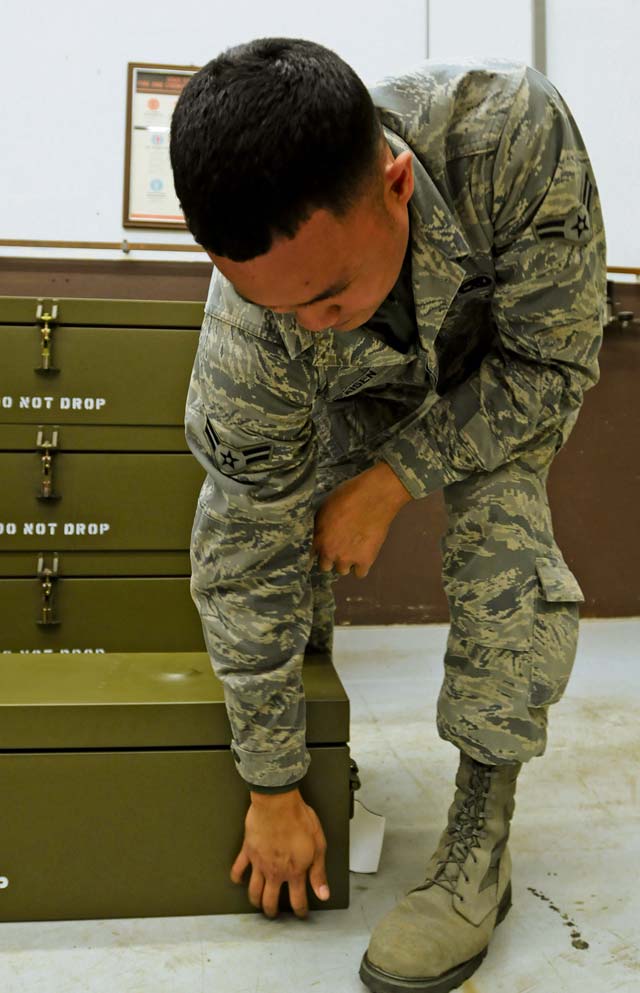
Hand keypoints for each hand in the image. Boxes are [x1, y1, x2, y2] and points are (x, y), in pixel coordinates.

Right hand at [231, 788, 329, 918]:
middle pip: (270, 900)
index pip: (297, 900)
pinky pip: (238, 869)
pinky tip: (238, 881)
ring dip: (255, 901)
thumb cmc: (299, 820)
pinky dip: (236, 877)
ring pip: (253, 890)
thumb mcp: (318, 846)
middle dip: (272, 911)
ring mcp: (259, 863)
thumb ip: (318, 873)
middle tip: (274, 914)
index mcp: (294, 872)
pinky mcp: (248, 851)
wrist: (277, 803)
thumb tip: (323, 894)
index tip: (301, 914)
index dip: (300, 910)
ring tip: (257, 904)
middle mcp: (275, 872)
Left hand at [312, 461, 411, 577]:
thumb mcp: (323, 508)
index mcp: (318, 539)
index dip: (318, 550)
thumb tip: (317, 534)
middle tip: (339, 547)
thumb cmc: (347, 496)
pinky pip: (360, 573)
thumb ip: (318, 527)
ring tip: (352, 549)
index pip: (311, 555)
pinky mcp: (366, 561)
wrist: (374, 497)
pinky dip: (361, 566)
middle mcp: (330, 553)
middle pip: (325, 566)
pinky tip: (363, 556)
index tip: (323, 546)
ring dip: (346, 562)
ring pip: (342, 571)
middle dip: (331, 558)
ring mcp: (348, 559)